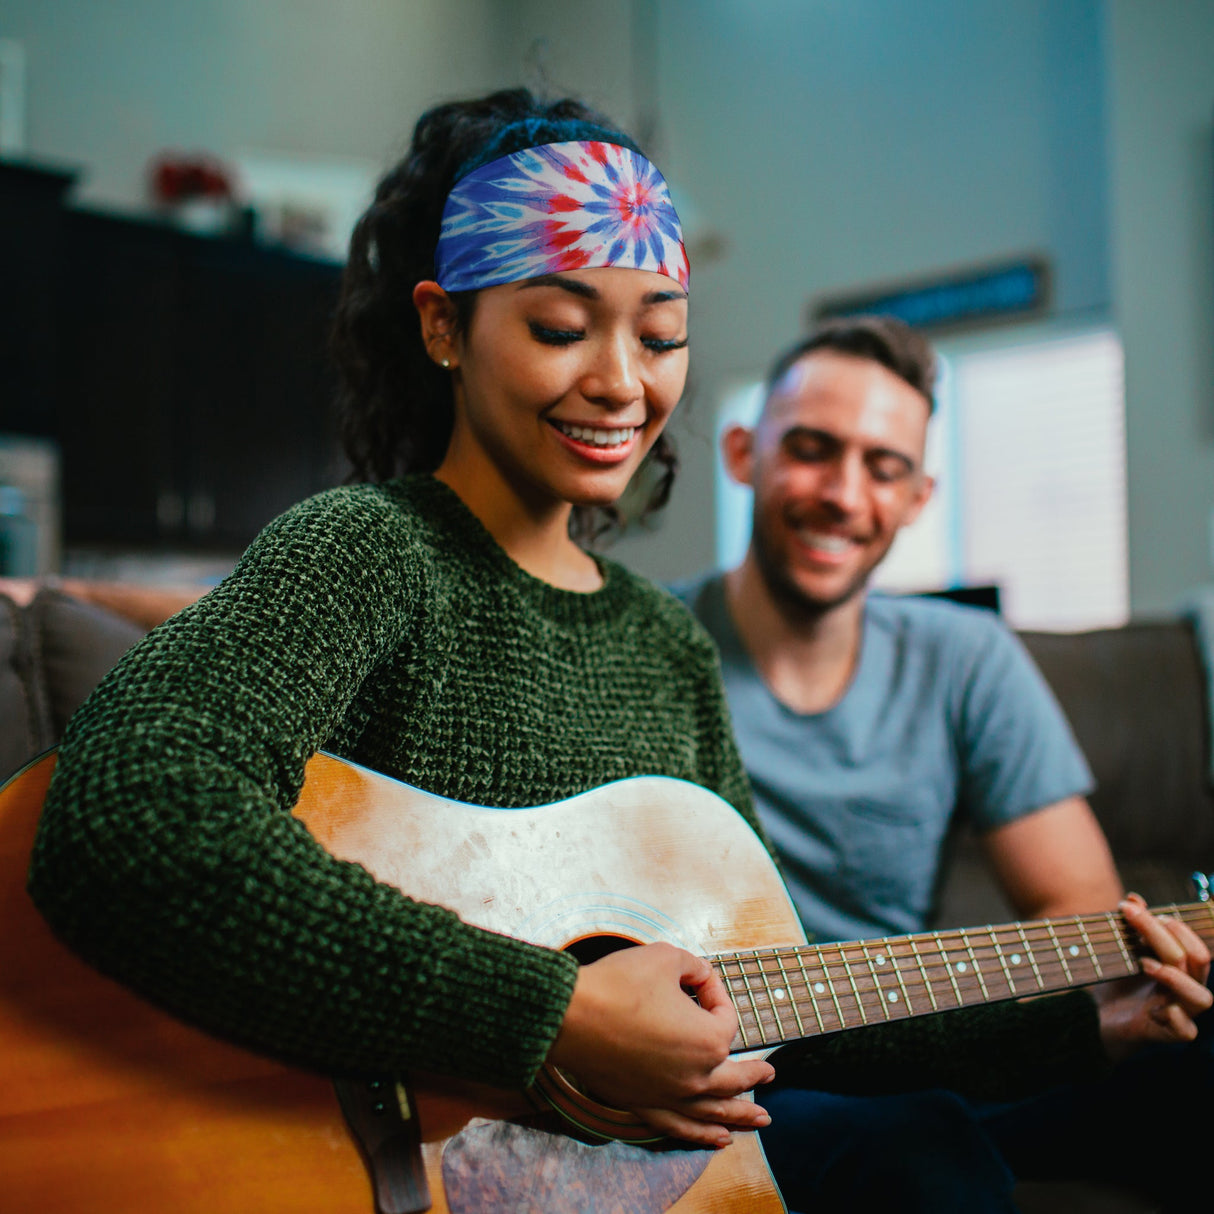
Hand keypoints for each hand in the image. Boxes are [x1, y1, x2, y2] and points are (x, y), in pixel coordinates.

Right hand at [546, 942, 774, 1147]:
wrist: (570, 1015)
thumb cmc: (618, 984)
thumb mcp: (665, 958)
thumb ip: (693, 966)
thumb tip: (700, 976)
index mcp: (709, 1040)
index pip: (725, 1017)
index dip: (713, 993)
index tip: (695, 978)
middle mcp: (696, 1076)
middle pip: (735, 1077)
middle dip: (755, 1074)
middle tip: (770, 1075)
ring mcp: (670, 1096)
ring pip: (713, 1111)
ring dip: (739, 1116)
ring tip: (759, 1122)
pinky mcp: (643, 1105)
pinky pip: (680, 1127)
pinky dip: (701, 1135)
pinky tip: (716, 1139)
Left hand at [1092, 895, 1211, 1062]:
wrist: (1096, 1017)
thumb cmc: (1115, 982)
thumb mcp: (1121, 950)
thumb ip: (1132, 926)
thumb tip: (1134, 898)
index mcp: (1181, 967)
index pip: (1192, 942)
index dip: (1172, 923)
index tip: (1135, 909)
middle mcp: (1186, 988)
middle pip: (1197, 960)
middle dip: (1165, 935)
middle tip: (1134, 919)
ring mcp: (1181, 1012)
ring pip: (1202, 997)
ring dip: (1175, 976)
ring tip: (1144, 963)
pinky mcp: (1168, 1034)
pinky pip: (1185, 1030)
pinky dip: (1175, 1017)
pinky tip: (1155, 1008)